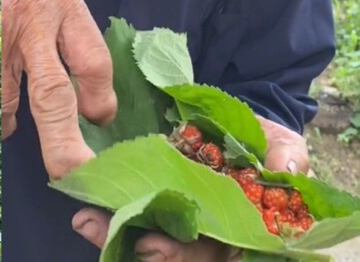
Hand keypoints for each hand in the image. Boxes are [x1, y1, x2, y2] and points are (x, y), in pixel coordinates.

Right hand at [1, 0, 116, 178]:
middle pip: (51, 95)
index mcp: (61, 4)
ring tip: (42, 146)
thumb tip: (93, 102)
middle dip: (64, 143)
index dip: (100, 99)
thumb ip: (79, 40)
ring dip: (26, 130)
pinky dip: (2, 115)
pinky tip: (9, 121)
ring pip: (12, 104)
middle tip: (76, 173)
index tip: (101, 118)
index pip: (91, 61)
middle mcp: (30, 25)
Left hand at [71, 115, 308, 260]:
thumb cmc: (258, 141)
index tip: (163, 248)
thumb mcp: (278, 141)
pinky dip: (106, 219)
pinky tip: (86, 215)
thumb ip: (286, 152)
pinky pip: (127, 216)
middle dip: (158, 252)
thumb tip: (286, 165)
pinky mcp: (150, 198)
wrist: (227, 123)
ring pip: (149, 239)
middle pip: (182, 252)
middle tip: (138, 244)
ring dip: (117, 234)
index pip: (219, 249)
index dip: (191, 252)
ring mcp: (176, 217)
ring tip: (89, 223)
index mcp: (240, 225)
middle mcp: (206, 230)